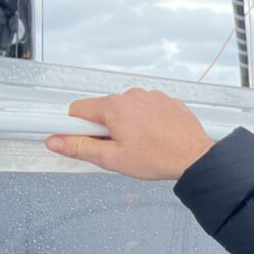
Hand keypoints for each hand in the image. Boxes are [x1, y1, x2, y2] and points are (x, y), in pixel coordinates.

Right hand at [45, 88, 214, 179]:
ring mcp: (152, 97)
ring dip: (125, 125)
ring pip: (125, 110)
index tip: (75, 137)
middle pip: (102, 110)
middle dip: (103, 129)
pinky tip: (153, 137)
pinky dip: (145, 121)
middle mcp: (133, 95)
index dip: (75, 127)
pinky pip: (145, 110)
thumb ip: (80, 148)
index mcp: (115, 106)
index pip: (77, 110)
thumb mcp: (112, 158)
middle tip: (117, 148)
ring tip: (139, 145)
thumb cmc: (160, 157)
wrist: (196, 157)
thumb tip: (56, 141)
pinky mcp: (167, 102)